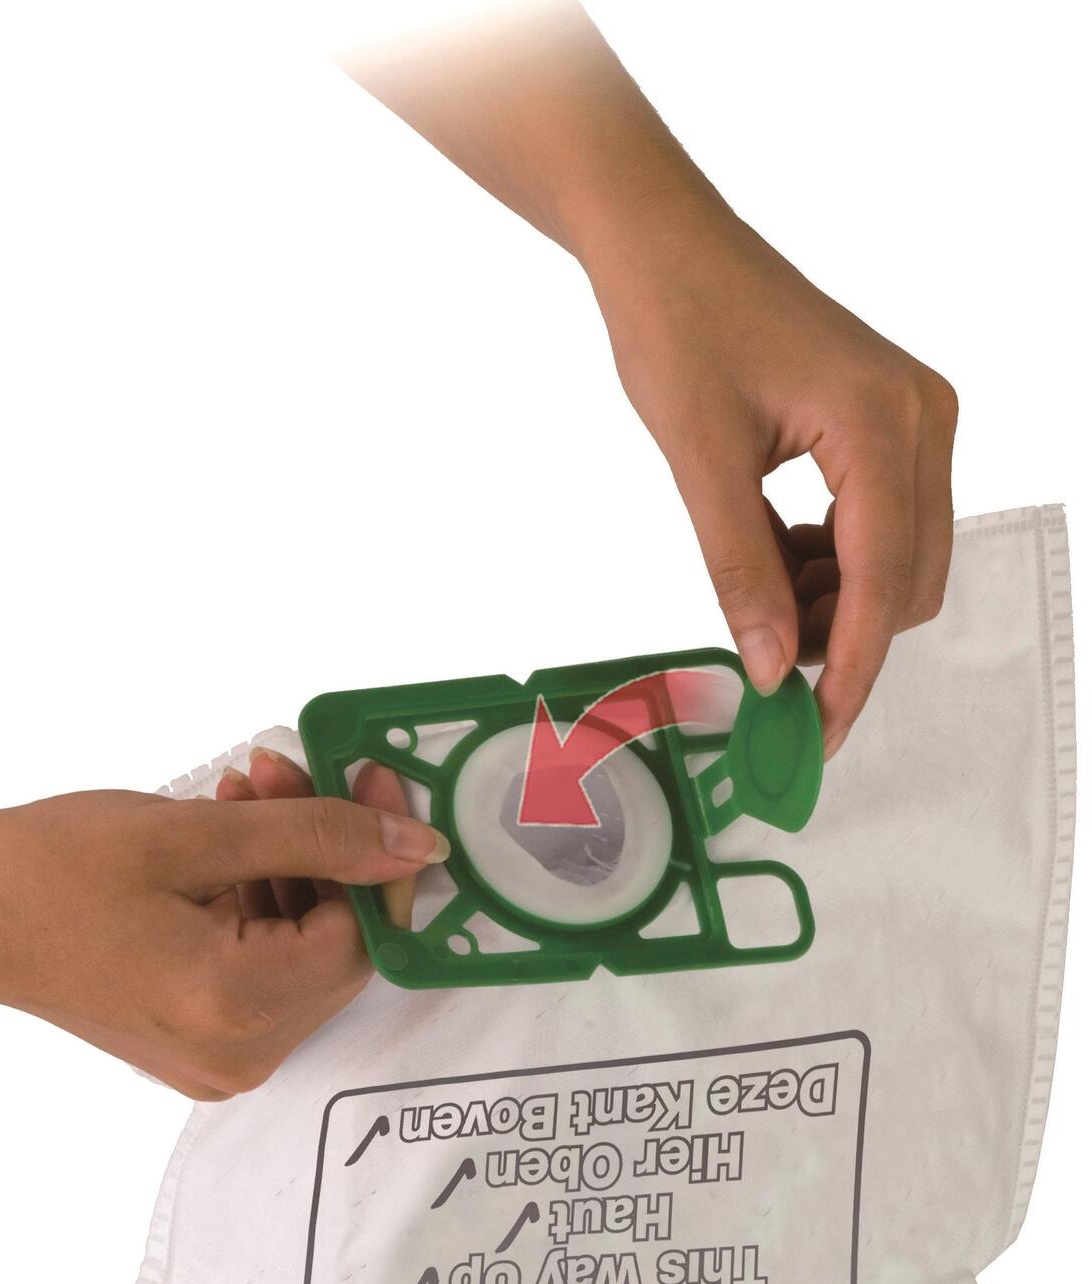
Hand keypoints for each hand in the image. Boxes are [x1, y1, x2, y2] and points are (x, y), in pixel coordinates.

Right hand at [0, 759, 444, 1097]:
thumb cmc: (49, 870)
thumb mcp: (197, 835)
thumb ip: (317, 836)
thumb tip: (413, 843)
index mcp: (236, 1006)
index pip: (361, 936)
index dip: (375, 855)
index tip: (373, 782)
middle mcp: (237, 1053)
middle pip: (335, 948)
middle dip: (326, 854)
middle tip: (292, 774)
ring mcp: (218, 1058)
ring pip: (301, 954)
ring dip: (291, 869)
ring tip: (245, 795)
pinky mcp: (199, 1043)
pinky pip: (263, 970)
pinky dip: (260, 905)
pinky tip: (230, 844)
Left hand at [579, 190, 957, 756]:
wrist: (668, 244)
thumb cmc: (678, 325)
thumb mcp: (700, 462)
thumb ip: (740, 570)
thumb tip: (771, 667)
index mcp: (882, 421)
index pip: (884, 581)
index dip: (853, 668)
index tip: (818, 734)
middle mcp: (921, 416)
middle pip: (910, 580)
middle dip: (845, 638)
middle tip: (766, 665)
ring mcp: (916, 415)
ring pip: (902, 560)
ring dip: (838, 603)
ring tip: (760, 596)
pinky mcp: (895, 420)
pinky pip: (886, 524)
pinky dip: (835, 564)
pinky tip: (776, 557)